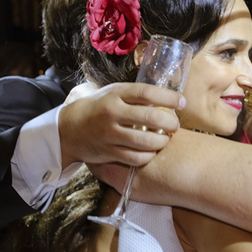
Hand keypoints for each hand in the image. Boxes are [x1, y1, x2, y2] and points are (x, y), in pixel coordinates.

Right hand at [60, 81, 185, 168]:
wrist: (69, 128)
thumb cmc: (99, 108)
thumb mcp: (114, 93)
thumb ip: (136, 96)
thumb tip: (169, 98)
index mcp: (116, 94)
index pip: (148, 93)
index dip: (169, 98)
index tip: (182, 103)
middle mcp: (112, 113)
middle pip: (152, 118)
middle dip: (170, 123)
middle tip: (175, 125)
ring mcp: (110, 134)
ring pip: (146, 141)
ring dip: (162, 141)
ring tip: (165, 139)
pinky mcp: (108, 152)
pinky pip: (136, 158)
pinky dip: (149, 156)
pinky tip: (151, 151)